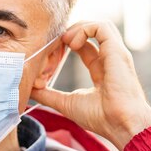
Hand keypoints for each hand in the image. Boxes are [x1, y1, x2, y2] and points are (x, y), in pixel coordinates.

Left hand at [31, 20, 150, 150]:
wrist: (121, 124)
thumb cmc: (101, 118)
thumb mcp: (66, 104)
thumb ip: (48, 95)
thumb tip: (29, 89)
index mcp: (101, 70)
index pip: (83, 47)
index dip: (66, 44)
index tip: (50, 52)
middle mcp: (110, 59)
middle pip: (91, 32)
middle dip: (70, 32)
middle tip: (55, 43)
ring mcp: (115, 53)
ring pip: (98, 25)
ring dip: (78, 27)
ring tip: (65, 40)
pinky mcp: (117, 50)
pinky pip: (102, 26)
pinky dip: (84, 29)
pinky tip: (73, 43)